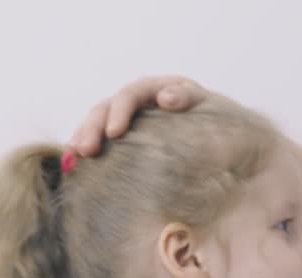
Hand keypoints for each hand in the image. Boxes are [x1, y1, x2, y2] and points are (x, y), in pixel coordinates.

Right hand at [69, 75, 211, 156]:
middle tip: (86, 151)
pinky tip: (74, 165)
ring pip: (98, 122)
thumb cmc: (220, 121)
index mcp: (158, 88)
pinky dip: (87, 148)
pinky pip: (101, 140)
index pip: (131, 95)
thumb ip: (188, 98)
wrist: (227, 138)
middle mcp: (140, 101)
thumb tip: (165, 98)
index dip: (119, 112)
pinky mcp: (127, 138)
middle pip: (107, 107)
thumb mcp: (208, 105)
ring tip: (74, 157)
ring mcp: (130, 119)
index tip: (114, 133)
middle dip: (93, 128)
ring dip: (84, 137)